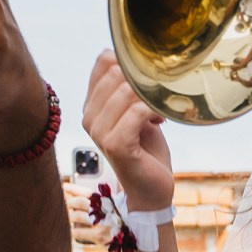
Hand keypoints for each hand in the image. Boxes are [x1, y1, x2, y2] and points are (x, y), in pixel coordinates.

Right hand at [82, 50, 172, 212]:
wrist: (151, 190)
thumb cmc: (147, 152)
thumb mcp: (138, 114)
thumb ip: (133, 90)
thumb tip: (142, 62)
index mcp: (92, 105)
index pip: (103, 61)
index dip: (130, 62)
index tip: (148, 81)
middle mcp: (89, 116)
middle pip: (115, 73)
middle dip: (143, 80)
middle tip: (160, 98)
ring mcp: (99, 131)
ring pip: (126, 91)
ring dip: (151, 96)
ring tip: (161, 111)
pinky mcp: (115, 145)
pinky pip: (136, 111)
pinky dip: (154, 110)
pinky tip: (162, 119)